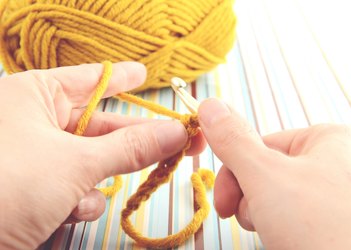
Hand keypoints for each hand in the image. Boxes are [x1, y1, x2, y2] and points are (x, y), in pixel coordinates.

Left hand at [0, 62, 204, 248]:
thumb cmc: (6, 186)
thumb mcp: (75, 163)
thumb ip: (130, 147)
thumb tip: (176, 132)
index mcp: (33, 96)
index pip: (89, 79)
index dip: (120, 77)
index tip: (143, 72)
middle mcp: (33, 123)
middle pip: (99, 127)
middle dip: (134, 139)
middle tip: (177, 137)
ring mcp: (36, 158)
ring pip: (91, 162)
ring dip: (100, 179)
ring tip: (96, 190)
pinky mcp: (36, 190)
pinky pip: (75, 187)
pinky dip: (79, 201)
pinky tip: (69, 212)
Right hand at [198, 98, 350, 248]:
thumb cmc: (324, 228)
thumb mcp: (266, 177)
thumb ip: (233, 141)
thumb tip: (209, 105)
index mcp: (327, 139)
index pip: (260, 144)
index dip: (236, 173)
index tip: (224, 202)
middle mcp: (336, 162)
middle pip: (268, 171)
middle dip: (252, 198)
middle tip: (252, 219)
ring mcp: (338, 195)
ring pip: (279, 197)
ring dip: (265, 215)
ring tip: (277, 234)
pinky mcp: (337, 223)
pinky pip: (296, 216)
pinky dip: (283, 228)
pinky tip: (288, 242)